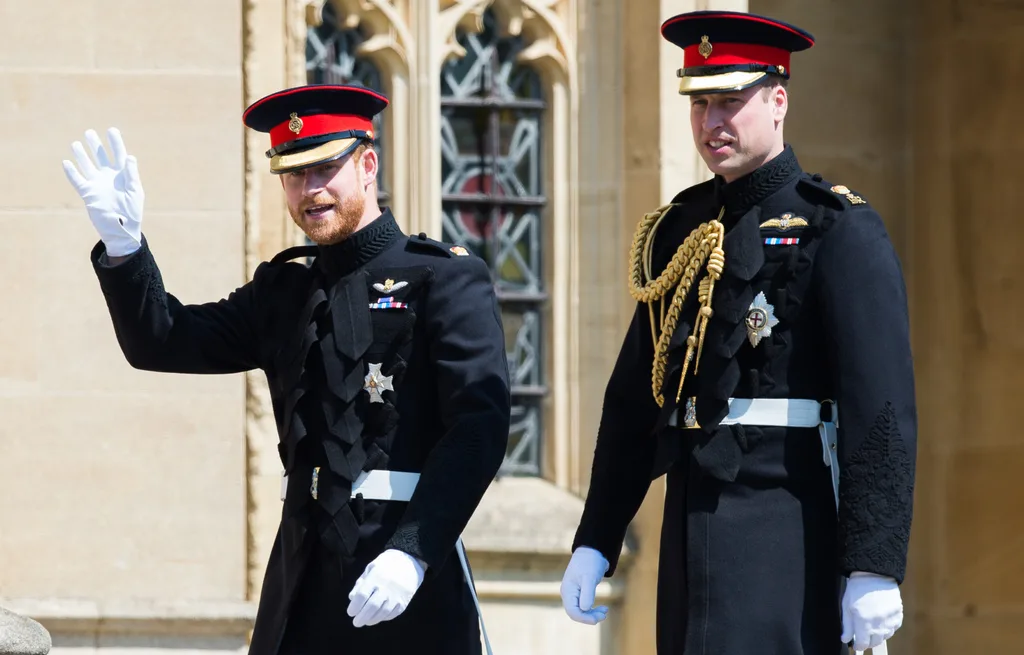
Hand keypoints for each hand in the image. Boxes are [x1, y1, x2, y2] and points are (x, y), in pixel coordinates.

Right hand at [62, 128, 144, 257]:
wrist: (122, 230)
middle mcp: (108, 177)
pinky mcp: (88, 193)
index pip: (119, 155)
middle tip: (89, 132)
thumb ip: (131, 174)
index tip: (111, 130)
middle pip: (100, 157)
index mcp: (122, 175)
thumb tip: (130, 156)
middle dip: (95, 145)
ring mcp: (97, 184)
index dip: (115, 143)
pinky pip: (77, 180)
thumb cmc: (132, 212)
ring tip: (76, 143)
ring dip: (81, 155)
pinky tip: (67, 162)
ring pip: (87, 165)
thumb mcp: (135, 192)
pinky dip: (72, 172)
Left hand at [347, 549, 425, 627]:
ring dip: (372, 620)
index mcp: (375, 577)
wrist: (410, 561)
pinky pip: (393, 614)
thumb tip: (352, 598)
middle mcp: (386, 587)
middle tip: (356, 622)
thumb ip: (360, 583)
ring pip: (382, 613)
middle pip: (371, 607)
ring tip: (366, 621)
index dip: (355, 606)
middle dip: (361, 617)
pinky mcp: (404, 601)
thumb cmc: (387, 563)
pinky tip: (378, 617)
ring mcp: (396, 595)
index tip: (351, 612)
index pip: (362, 596)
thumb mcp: (371, 567)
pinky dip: (384, 618)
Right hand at [560, 546, 609, 624]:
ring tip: (605, 611)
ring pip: (581, 611)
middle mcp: (569, 594)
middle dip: (590, 617)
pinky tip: (603, 608)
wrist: (592, 551)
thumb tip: (584, 609)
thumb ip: (587, 593)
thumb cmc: (590, 562)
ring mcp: (574, 594)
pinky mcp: (580, 593)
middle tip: (604, 614)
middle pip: (576, 613)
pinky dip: (593, 609)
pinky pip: (585, 607)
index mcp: (568, 591)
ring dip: (593, 614)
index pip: (572, 612)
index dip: (584, 618)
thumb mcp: (590, 577)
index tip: (597, 619)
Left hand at [841, 571, 902, 651]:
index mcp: (863, 621)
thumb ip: (847, 625)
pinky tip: (882, 622)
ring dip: (878, 635)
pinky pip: (894, 628)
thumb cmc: (857, 589)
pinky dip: (888, 628)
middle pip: (875, 642)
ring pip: (885, 636)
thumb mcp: (846, 605)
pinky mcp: (899, 614)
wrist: (874, 574)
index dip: (858, 645)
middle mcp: (878, 623)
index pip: (863, 643)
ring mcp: (890, 619)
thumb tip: (845, 639)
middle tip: (863, 635)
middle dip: (868, 641)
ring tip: (872, 627)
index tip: (856, 643)